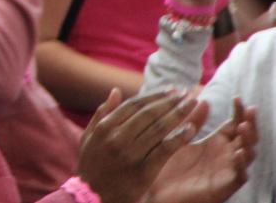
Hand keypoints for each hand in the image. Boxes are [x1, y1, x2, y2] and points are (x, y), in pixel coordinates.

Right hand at [77, 89, 204, 202]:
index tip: (171, 89)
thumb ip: (102, 113)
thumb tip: (116, 91)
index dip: (154, 95)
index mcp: (105, 127)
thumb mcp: (89, 137)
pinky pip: (164, 150)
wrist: (92, 196)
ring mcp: (130, 154)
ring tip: (192, 105)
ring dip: (178, 115)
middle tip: (186, 93)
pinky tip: (190, 129)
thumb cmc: (92, 166)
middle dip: (170, 102)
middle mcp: (117, 138)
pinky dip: (178, 138)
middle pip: (149, 114)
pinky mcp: (143, 171)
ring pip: (158, 129)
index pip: (134, 105)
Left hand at [147, 98, 256, 202]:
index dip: (238, 112)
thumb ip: (191, 121)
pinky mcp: (223, 186)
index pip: (234, 125)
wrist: (155, 192)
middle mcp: (225, 156)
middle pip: (246, 138)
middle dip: (250, 124)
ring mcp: (226, 171)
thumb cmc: (167, 165)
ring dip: (248, 142)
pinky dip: (240, 165)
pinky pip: (238, 176)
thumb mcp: (179, 138)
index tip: (237, 97)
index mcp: (216, 143)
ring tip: (244, 128)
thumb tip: (203, 100)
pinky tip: (237, 153)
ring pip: (247, 156)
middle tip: (249, 110)